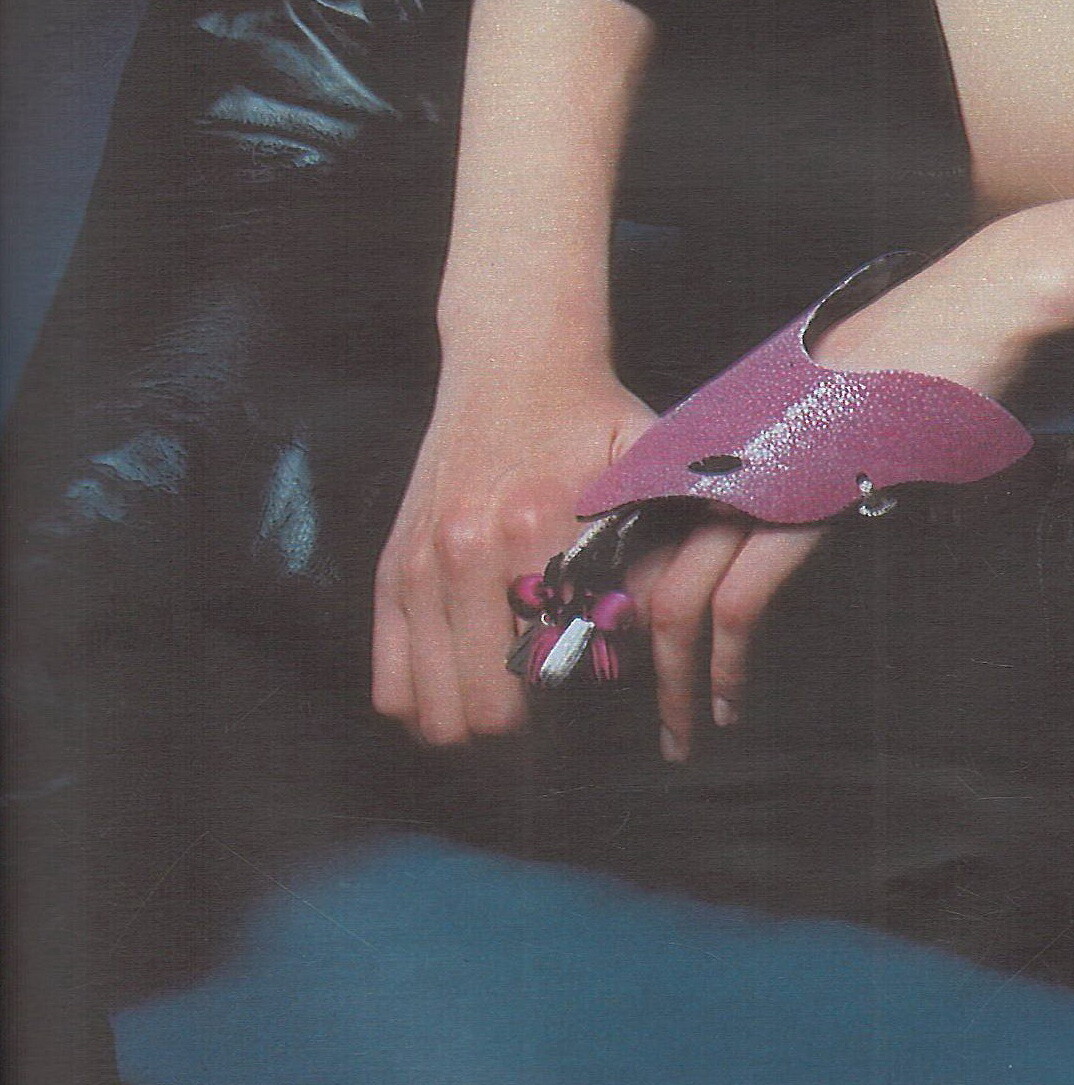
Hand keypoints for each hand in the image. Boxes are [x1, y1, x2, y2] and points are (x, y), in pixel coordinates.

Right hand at [372, 361, 659, 744]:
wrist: (515, 360)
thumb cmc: (591, 421)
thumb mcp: (643, 470)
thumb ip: (663, 544)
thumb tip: (672, 631)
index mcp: (538, 529)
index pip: (555, 669)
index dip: (583, 690)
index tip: (601, 674)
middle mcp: (468, 552)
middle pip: (487, 712)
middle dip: (528, 724)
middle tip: (556, 700)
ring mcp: (420, 565)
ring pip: (433, 712)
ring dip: (472, 719)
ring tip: (509, 696)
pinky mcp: (391, 569)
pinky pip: (390, 684)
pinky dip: (423, 701)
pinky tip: (464, 678)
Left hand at [625, 234, 1052, 760]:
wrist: (971, 308)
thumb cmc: (922, 352)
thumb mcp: (841, 407)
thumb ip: (803, 453)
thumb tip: (802, 503)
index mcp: (729, 422)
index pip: (648, 523)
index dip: (633, 593)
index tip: (640, 650)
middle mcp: (725, 447)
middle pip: (646, 569)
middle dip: (638, 655)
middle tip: (652, 716)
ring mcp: (757, 473)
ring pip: (677, 596)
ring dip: (673, 679)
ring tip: (681, 734)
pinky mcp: (799, 501)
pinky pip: (739, 601)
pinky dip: (727, 663)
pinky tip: (731, 701)